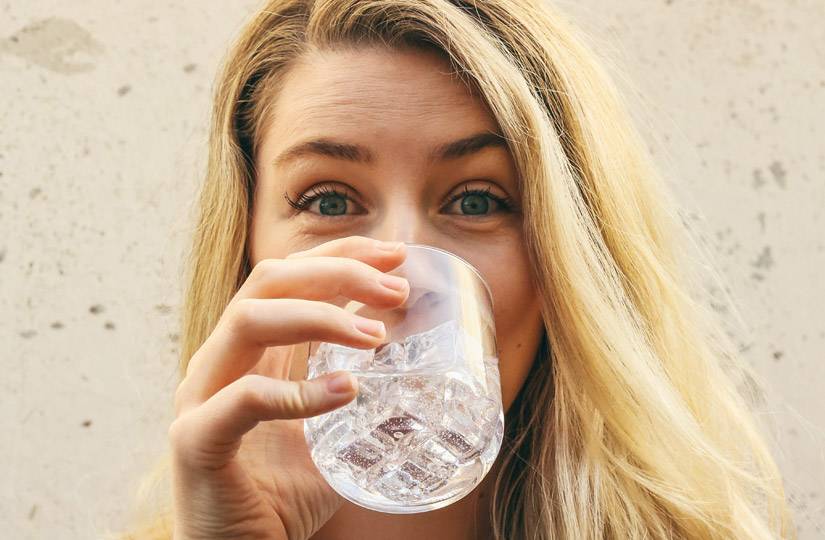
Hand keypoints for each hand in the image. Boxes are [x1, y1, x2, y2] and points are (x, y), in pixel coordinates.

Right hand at [169, 236, 408, 538]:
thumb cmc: (280, 492)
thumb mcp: (328, 430)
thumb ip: (353, 392)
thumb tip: (417, 368)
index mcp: (248, 350)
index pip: (289, 276)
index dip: (339, 254)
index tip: (395, 254)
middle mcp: (220, 360)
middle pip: (269, 282)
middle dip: (337, 273)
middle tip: (395, 291)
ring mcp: (200, 396)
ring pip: (249, 321)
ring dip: (320, 318)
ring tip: (378, 337)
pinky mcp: (196, 441)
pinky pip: (243, 399)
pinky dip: (297, 391)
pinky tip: (346, 391)